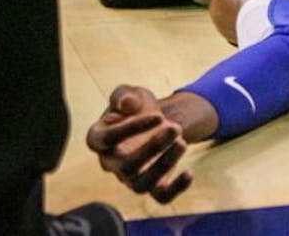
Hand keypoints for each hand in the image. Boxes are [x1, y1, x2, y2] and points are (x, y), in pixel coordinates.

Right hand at [86, 86, 193, 202]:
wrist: (155, 120)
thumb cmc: (136, 106)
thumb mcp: (129, 93)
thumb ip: (123, 94)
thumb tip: (127, 104)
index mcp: (99, 138)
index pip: (107, 140)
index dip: (132, 128)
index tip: (158, 115)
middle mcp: (111, 163)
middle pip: (126, 166)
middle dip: (153, 148)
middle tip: (175, 127)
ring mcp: (130, 177)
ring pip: (141, 184)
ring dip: (163, 166)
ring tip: (182, 142)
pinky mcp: (153, 184)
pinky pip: (161, 197)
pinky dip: (175, 189)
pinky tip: (189, 173)